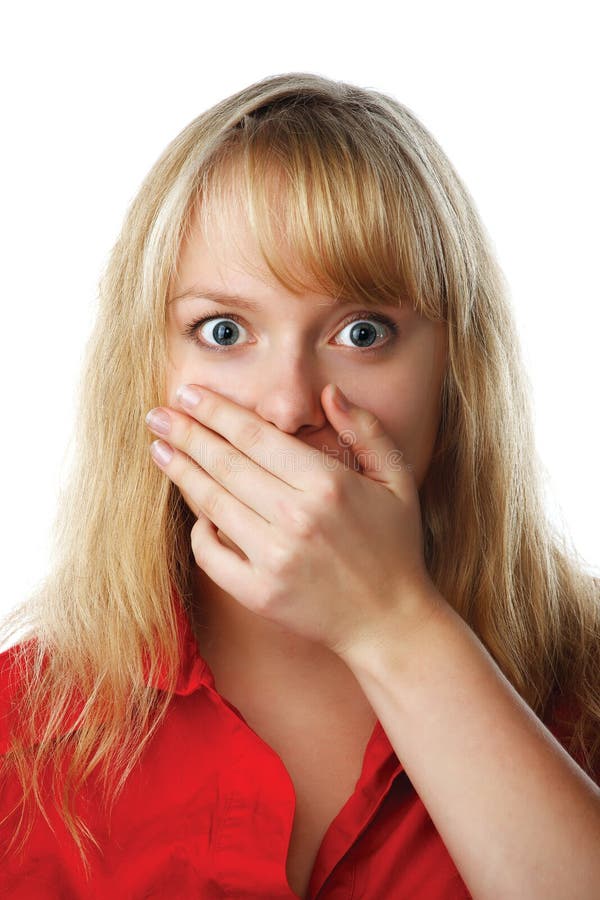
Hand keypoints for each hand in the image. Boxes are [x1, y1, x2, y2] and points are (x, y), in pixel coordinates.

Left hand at [145, 383, 440, 658]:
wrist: (389, 621)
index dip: (217, 412)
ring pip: (212, 503)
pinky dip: (199, 531)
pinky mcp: (258, 593)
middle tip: (156, 415)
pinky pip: (211, 554)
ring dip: (181, 473)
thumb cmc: (394, 546)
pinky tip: (194, 511)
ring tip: (159, 450)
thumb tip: (328, 393)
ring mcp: (274, 558)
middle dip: (186, 434)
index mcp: (327, 483)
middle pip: (225, 464)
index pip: (255, 436)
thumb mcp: (396, 479)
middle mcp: (296, 517)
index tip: (189, 394)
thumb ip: (366, 430)